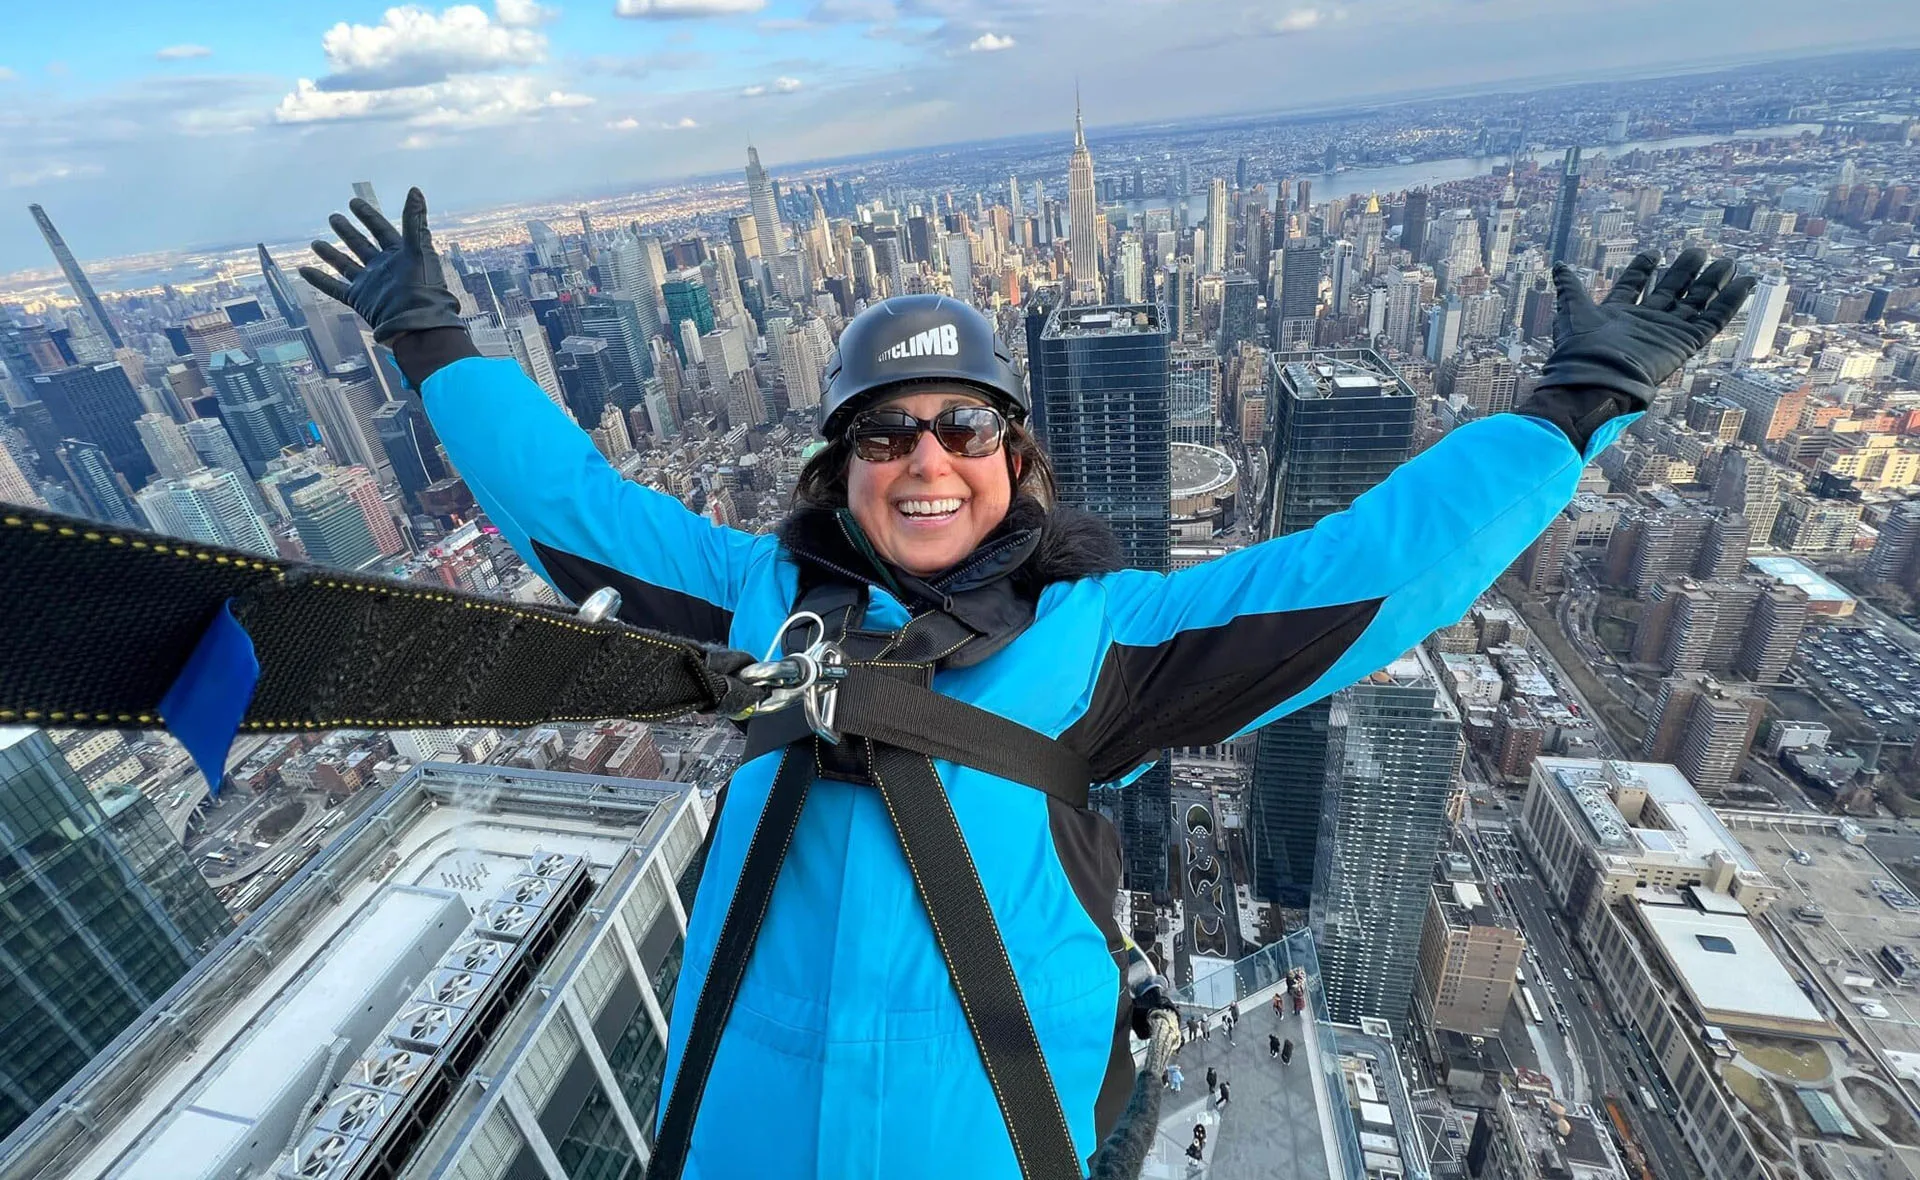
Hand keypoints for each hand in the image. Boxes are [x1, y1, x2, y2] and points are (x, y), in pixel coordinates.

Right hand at [299, 187, 462, 344]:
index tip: (353, 202)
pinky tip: (303, 270)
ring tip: (315, 242)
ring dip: (331, 254)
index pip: (381, 229)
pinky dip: (319, 280)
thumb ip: (414, 221)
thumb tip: (414, 190)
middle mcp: (382, 268)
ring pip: (345, 265)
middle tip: (333, 217)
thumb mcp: (420, 249)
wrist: (418, 323)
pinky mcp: (359, 299)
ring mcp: (370, 284)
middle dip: (347, 231)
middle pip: (361, 245)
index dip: (368, 216)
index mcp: (399, 254)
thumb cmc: (424, 288)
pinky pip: (334, 288)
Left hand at [1540, 247, 1754, 409]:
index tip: (1653, 253)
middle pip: (1670, 292)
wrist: (1594, 380)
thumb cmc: (1580, 350)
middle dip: (1683, 272)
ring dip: (1711, 282)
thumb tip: (1558, 267)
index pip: (1633, 287)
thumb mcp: (1572, 312)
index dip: (1642, 270)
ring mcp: (1667, 332)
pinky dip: (1731, 301)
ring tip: (1726, 262)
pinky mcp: (1686, 342)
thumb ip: (1569, 289)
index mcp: (1617, 316)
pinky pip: (1714, 319)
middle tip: (1698, 251)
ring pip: (1695, 302)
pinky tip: (1746, 281)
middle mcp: (1644, 323)